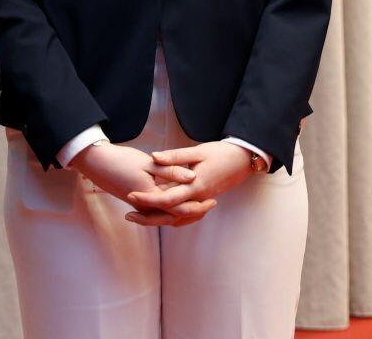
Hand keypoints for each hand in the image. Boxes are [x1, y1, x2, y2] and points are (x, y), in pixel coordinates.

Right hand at [71, 142, 209, 225]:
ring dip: (182, 212)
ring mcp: (139, 206)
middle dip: (193, 212)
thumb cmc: (119, 160)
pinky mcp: (135, 201)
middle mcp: (145, 206)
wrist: (94, 163)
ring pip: (166, 215)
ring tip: (197, 205)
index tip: (212, 199)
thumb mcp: (147, 162)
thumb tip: (192, 177)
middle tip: (209, 205)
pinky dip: (169, 208)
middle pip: (175, 215)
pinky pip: (157, 211)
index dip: (198, 205)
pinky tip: (175, 201)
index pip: (180, 207)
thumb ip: (170, 170)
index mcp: (151, 196)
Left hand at [123, 141, 255, 226]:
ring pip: (178, 218)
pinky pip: (186, 215)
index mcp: (195, 186)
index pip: (167, 198)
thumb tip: (153, 157)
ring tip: (139, 216)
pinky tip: (161, 213)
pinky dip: (172, 217)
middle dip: (148, 216)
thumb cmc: (221, 153)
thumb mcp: (197, 151)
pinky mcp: (203, 200)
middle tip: (128, 215)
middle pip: (170, 214)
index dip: (148, 199)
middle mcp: (197, 198)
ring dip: (159, 219)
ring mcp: (201, 201)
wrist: (244, 161)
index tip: (130, 196)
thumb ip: (175, 157)